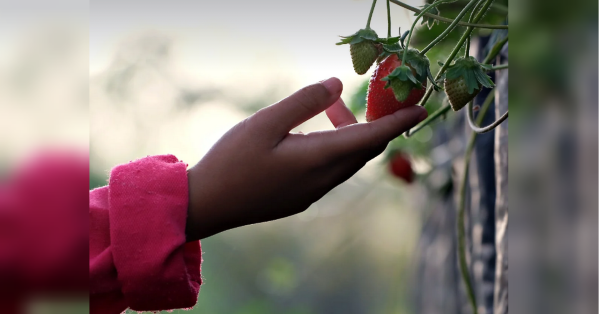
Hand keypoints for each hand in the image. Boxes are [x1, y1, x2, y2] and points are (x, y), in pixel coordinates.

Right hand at [186, 78, 426, 240]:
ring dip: (350, 136)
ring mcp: (312, 193)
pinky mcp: (301, 199)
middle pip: (363, 150)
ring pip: (347, 161)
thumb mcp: (265, 123)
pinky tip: (312, 138)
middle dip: (372, 124)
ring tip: (330, 111)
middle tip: (364, 100)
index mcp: (318, 159)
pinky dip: (336, 150)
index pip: (371, 138)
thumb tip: (338, 84)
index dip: (397, 122)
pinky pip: (332, 172)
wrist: (208, 205)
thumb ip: (303, 102)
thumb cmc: (232, 160)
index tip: (422, 109)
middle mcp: (323, 180)